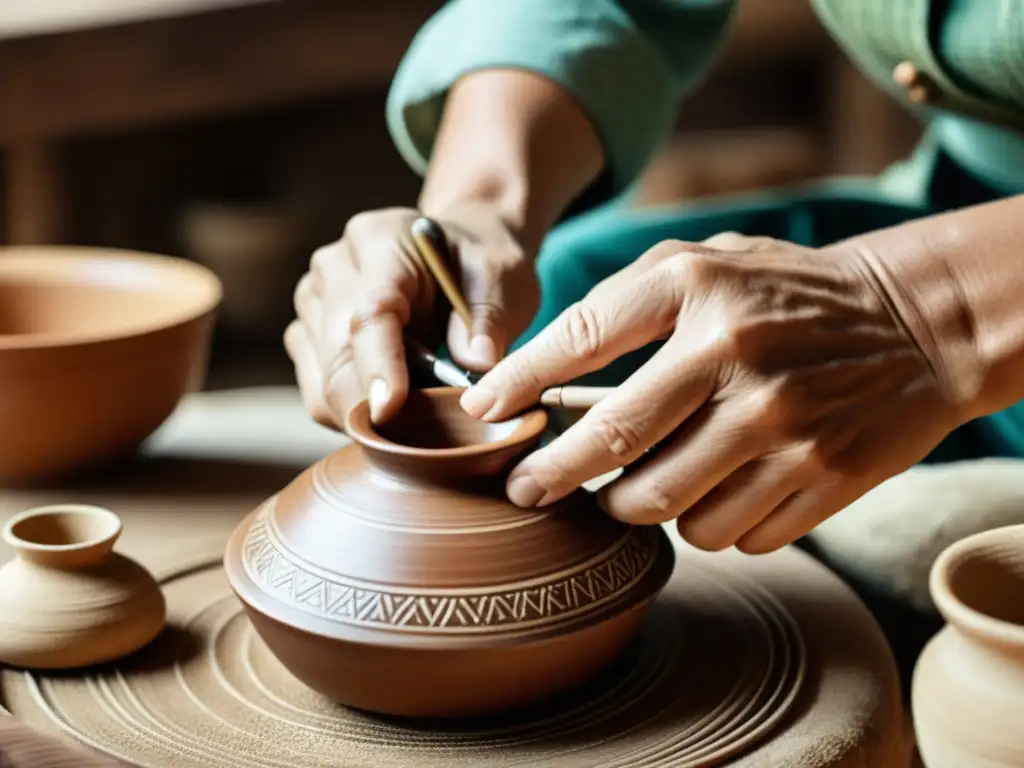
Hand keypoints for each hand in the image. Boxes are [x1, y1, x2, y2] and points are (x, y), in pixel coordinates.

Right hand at [286, 203, 538, 428]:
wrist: (456, 252)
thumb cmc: (479, 264)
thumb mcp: (502, 277)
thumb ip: (490, 318)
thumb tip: (478, 364)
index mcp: (381, 241)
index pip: (369, 312)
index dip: (377, 366)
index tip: (389, 410)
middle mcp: (334, 269)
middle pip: (337, 355)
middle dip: (375, 405)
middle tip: (427, 435)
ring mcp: (313, 301)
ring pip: (322, 384)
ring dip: (366, 411)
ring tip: (420, 406)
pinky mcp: (306, 334)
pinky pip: (318, 394)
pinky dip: (353, 413)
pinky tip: (394, 402)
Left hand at [460, 233, 969, 552]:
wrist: (914, 327)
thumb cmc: (784, 294)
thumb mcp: (707, 263)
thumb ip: (625, 302)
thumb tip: (539, 376)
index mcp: (698, 286)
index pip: (581, 338)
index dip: (517, 383)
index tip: (480, 412)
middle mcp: (737, 355)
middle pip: (614, 444)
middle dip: (551, 476)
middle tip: (526, 490)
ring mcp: (783, 425)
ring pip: (666, 508)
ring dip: (634, 507)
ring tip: (633, 488)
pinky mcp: (821, 480)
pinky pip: (728, 535)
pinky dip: (704, 525)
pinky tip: (714, 491)